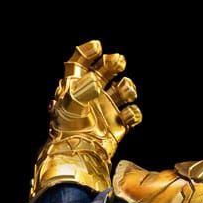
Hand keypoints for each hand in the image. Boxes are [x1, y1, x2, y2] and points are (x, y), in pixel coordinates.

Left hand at [46, 40, 140, 156]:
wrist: (78, 156)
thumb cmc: (68, 131)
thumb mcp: (70, 107)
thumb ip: (83, 91)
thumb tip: (96, 83)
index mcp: (75, 86)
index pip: (80, 62)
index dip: (88, 52)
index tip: (98, 46)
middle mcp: (92, 95)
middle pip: (104, 71)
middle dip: (113, 64)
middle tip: (119, 61)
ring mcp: (105, 109)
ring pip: (121, 90)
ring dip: (127, 87)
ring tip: (126, 89)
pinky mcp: (117, 125)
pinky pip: (131, 114)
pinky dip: (134, 112)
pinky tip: (129, 113)